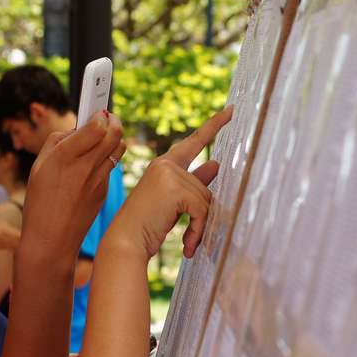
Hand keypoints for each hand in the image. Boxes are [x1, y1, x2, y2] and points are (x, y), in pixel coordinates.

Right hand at [20, 111, 125, 264]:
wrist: (51, 241)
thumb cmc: (39, 202)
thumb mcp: (38, 168)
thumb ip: (56, 143)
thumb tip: (75, 129)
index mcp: (65, 157)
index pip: (96, 125)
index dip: (100, 113)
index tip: (98, 108)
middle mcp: (85, 167)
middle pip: (114, 132)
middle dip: (113, 119)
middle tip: (106, 116)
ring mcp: (98, 180)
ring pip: (118, 147)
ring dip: (114, 136)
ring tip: (103, 134)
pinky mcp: (104, 191)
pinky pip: (110, 166)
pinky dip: (106, 157)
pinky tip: (93, 160)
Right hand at [105, 106, 232, 259]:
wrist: (126, 242)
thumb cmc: (146, 225)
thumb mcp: (172, 201)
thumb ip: (194, 183)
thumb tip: (216, 164)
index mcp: (163, 164)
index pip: (194, 141)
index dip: (214, 126)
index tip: (231, 111)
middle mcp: (165, 164)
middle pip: (204, 186)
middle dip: (202, 213)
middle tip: (193, 237)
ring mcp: (169, 173)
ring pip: (205, 199)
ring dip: (200, 225)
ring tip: (188, 242)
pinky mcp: (174, 188)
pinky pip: (202, 209)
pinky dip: (198, 230)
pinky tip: (188, 245)